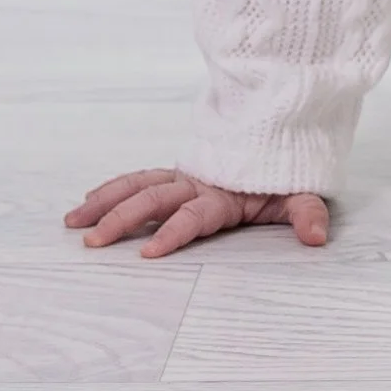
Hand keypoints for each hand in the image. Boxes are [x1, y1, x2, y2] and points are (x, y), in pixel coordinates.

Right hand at [63, 167, 327, 257]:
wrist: (281, 136)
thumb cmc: (286, 176)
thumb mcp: (302, 194)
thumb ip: (307, 214)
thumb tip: (317, 238)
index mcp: (221, 195)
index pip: (192, 216)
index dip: (172, 232)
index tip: (147, 254)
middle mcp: (195, 183)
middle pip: (152, 199)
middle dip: (121, 219)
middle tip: (92, 242)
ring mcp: (182, 177)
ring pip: (136, 185)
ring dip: (105, 202)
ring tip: (73, 221)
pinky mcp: (175, 175)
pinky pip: (137, 179)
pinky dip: (111, 189)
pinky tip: (88, 202)